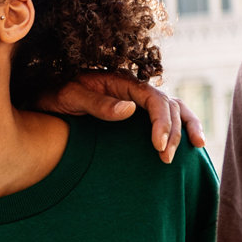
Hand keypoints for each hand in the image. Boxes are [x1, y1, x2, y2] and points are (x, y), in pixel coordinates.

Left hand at [36, 71, 205, 163]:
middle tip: (165, 158)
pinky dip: (179, 130)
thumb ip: (97, 104)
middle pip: (168, 106)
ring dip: (187, 127)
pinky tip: (187, 147)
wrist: (43, 97)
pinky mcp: (134, 116)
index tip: (158, 145)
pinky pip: (163, 120)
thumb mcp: (70, 98)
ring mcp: (136, 102)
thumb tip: (129, 109)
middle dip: (174, 132)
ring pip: (174, 110)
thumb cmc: (54, 95)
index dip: (161, 121)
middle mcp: (134, 91)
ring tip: (197, 148)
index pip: (154, 99)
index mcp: (122, 82)